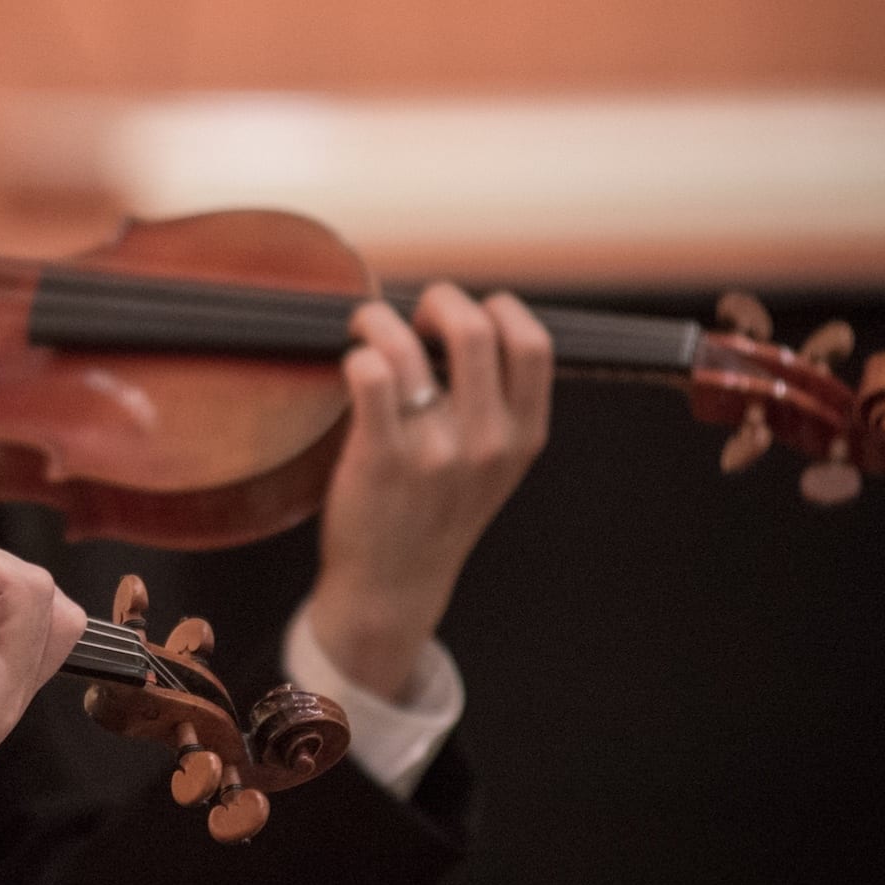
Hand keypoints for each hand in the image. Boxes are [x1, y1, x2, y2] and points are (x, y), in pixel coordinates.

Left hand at [306, 285, 551, 701]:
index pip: (533, 343)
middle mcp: (485, 442)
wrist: (394, 584)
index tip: (465, 315)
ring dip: (378, 320)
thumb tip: (465, 319)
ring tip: (365, 328)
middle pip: (473, 327)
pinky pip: (368, 376)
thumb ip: (498, 403)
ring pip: (408, 346)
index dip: (498, 308)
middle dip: (436, 300)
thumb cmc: (437, 510)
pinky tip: (352, 366)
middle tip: (411, 316)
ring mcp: (433, 452)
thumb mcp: (496, 464)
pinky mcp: (378, 459)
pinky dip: (356, 355)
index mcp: (523, 436)